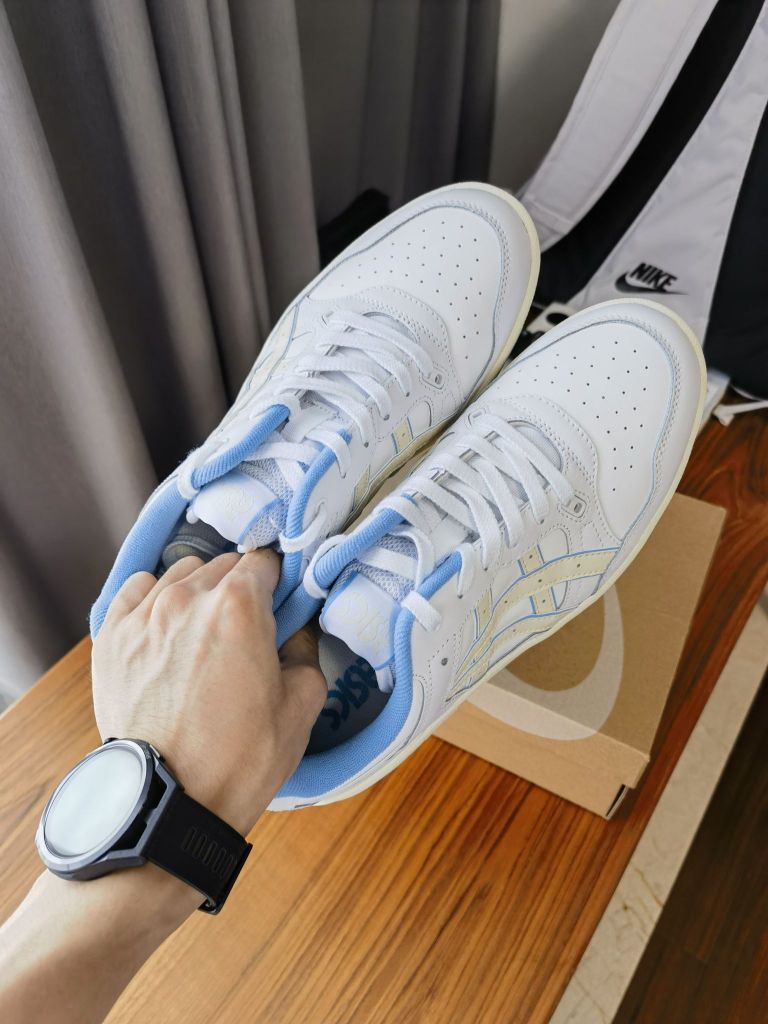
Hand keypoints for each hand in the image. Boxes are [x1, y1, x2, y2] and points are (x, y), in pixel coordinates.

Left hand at [91, 550, 325, 835]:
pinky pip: (136, 590)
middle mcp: (188, 598)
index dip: (277, 582)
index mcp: (240, 608)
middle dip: (240, 589)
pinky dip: (154, 597)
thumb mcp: (302, 706)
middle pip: (224, 565)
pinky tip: (166, 624)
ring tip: (204, 630)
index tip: (279, 602)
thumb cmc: (238, 760)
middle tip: (247, 628)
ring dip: (199, 591)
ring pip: (181, 573)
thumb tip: (296, 630)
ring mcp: (144, 615)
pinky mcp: (112, 637)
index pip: (265, 563)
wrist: (169, 804)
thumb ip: (306, 650)